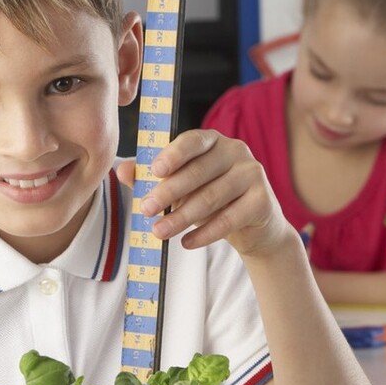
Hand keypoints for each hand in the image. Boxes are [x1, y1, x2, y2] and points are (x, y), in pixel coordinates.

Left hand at [119, 129, 295, 257]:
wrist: (253, 228)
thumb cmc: (210, 200)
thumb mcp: (181, 188)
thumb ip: (151, 178)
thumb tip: (122, 170)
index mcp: (212, 141)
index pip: (192, 141)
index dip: (173, 154)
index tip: (154, 170)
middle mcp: (235, 151)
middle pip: (198, 172)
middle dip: (169, 192)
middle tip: (144, 209)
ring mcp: (252, 174)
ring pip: (211, 197)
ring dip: (182, 217)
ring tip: (159, 232)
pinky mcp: (263, 200)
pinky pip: (229, 218)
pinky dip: (205, 234)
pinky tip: (186, 243)